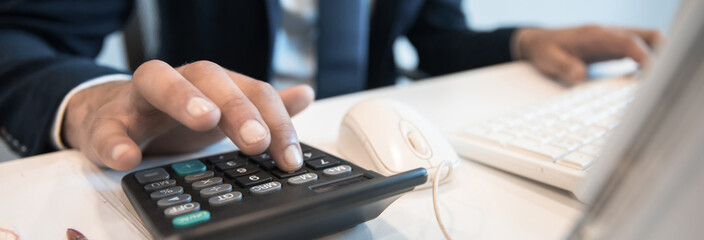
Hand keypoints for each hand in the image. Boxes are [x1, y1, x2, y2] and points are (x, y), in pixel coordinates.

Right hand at [62, 60, 314, 170]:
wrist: (115, 117)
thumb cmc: (176, 115)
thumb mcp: (224, 109)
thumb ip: (261, 105)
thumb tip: (304, 94)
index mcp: (212, 84)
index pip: (251, 91)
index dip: (275, 122)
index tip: (289, 156)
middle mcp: (178, 81)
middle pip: (209, 77)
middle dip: (236, 107)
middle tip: (256, 139)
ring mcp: (139, 98)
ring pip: (156, 80)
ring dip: (182, 97)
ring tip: (205, 119)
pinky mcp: (106, 122)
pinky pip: (107, 127)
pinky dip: (115, 141)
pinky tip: (127, 158)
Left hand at [516, 25, 662, 83]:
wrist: (539, 42)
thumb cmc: (545, 50)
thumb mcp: (549, 60)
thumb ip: (564, 66)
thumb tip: (580, 75)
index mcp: (595, 35)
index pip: (628, 42)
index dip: (643, 56)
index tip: (651, 72)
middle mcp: (609, 33)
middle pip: (647, 36)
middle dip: (660, 54)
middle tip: (659, 80)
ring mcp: (613, 39)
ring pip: (646, 41)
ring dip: (655, 57)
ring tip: (653, 82)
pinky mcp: (614, 46)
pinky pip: (638, 49)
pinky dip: (646, 61)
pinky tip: (641, 80)